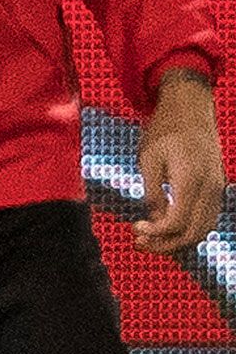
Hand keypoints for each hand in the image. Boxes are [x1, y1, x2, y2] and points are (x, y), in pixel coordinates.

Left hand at [134, 68, 226, 254]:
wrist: (191, 109)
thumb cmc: (165, 130)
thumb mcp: (148, 159)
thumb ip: (152, 191)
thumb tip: (153, 219)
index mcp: (191, 180)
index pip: (177, 223)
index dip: (156, 234)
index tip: (135, 228)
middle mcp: (210, 188)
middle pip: (194, 234)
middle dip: (165, 245)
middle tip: (139, 242)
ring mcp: (217, 188)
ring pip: (204, 229)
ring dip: (178, 240)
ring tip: (151, 238)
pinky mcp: (216, 187)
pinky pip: (207, 218)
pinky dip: (189, 229)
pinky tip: (166, 227)